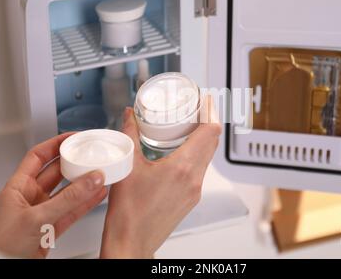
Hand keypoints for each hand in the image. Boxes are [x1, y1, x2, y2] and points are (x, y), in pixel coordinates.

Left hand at [0, 133, 107, 258]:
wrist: (2, 270)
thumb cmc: (2, 246)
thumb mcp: (36, 217)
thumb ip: (68, 199)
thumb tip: (91, 179)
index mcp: (17, 188)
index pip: (37, 157)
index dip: (55, 144)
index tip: (73, 138)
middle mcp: (30, 198)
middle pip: (56, 173)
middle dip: (74, 163)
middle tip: (91, 155)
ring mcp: (42, 213)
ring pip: (68, 193)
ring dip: (84, 184)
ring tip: (101, 173)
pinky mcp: (52, 228)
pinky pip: (73, 210)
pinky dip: (87, 203)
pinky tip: (98, 195)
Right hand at [100, 97, 221, 258]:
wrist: (131, 241)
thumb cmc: (129, 213)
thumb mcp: (128, 166)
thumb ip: (130, 135)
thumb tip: (130, 117)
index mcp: (182, 168)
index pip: (210, 132)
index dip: (211, 112)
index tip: (206, 100)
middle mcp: (194, 179)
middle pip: (212, 142)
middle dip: (208, 121)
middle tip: (198, 108)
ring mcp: (195, 190)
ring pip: (208, 157)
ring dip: (203, 139)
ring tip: (189, 127)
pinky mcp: (191, 198)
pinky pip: (200, 170)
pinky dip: (196, 155)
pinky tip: (181, 153)